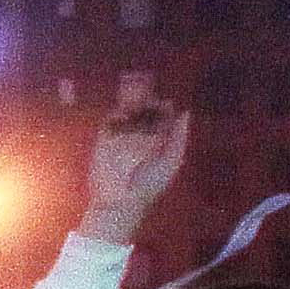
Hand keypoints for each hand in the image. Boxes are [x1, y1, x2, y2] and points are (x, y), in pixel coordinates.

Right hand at [84, 82, 187, 239]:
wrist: (120, 201)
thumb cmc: (150, 184)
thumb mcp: (172, 160)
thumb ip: (179, 137)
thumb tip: (185, 111)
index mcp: (160, 138)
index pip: (163, 115)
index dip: (165, 105)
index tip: (166, 96)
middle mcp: (141, 134)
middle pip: (144, 110)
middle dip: (146, 98)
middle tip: (148, 87)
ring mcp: (122, 136)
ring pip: (127, 113)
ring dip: (130, 101)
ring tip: (134, 87)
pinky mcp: (104, 139)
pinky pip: (110, 122)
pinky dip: (115, 112)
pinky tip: (122, 105)